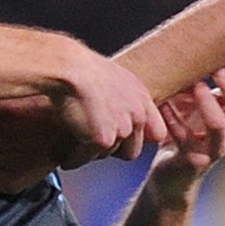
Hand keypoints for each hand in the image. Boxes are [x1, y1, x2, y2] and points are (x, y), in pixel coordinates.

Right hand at [57, 46, 171, 160]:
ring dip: (91, 151)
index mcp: (142, 99)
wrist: (67, 68)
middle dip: (113, 150)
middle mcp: (137, 115)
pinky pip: (87, 158)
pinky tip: (68, 153)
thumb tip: (120, 114)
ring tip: (77, 138)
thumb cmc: (82, 68)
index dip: (139, 139)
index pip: (157, 134)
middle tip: (95, 141)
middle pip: (131, 151)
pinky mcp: (102, 139)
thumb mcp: (114, 78)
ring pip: (107, 154)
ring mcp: (122, 129)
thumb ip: (125, 99)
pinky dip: (76, 158)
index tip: (125, 140)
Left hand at [147, 68, 224, 199]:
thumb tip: (204, 45)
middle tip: (216, 72)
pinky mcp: (191, 160)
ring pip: (219, 126)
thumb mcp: (198, 102)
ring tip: (193, 86)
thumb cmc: (185, 130)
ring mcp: (212, 149)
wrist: (170, 176)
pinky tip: (163, 105)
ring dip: (207, 102)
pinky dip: (173, 118)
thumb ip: (205, 82)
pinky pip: (184, 137)